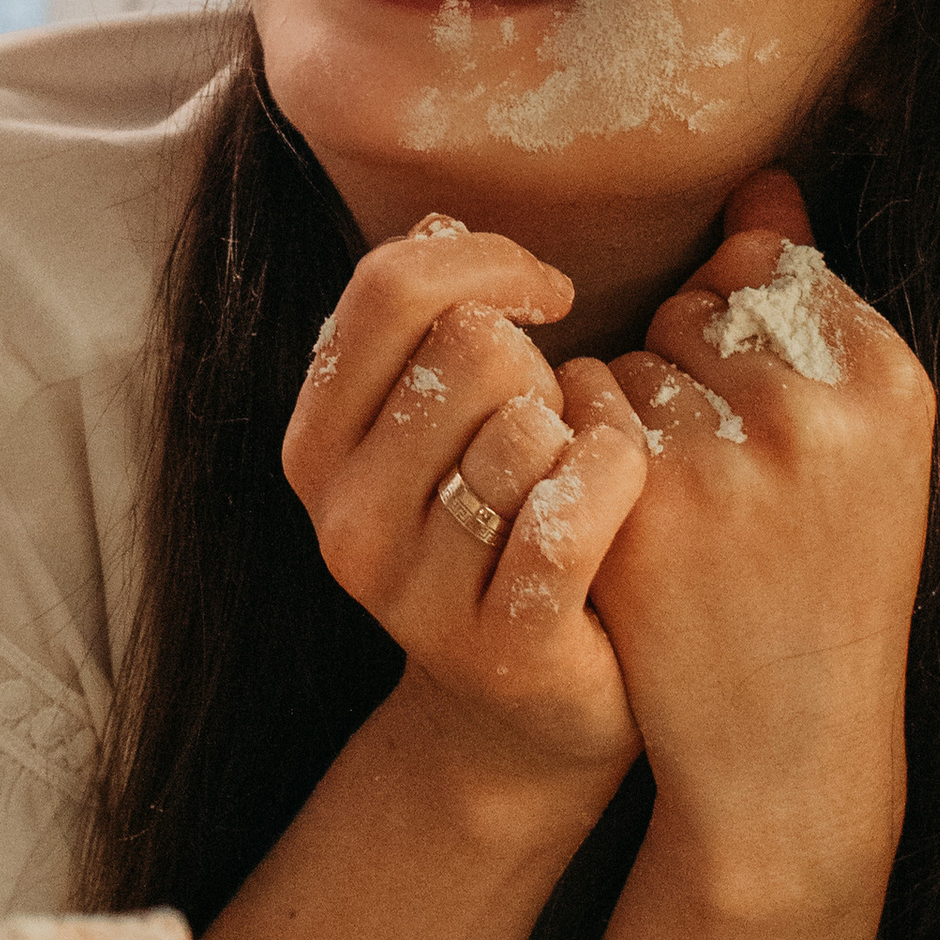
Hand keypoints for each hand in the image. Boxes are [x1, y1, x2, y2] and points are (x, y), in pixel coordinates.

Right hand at [280, 217, 649, 812]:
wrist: (525, 719)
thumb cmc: (502, 538)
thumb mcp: (446, 426)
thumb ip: (435, 327)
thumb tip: (443, 220)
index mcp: (317, 444)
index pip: (389, 287)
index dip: (487, 260)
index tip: (546, 291)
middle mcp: (343, 518)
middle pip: (469, 345)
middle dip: (540, 362)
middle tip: (556, 420)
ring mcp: (412, 592)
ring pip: (526, 428)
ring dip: (581, 436)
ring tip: (577, 483)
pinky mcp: (499, 645)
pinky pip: (574, 509)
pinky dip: (618, 484)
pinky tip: (622, 500)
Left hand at [589, 171, 934, 939]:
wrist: (786, 752)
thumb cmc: (822, 585)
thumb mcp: (860, 448)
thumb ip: (811, 312)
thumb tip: (763, 185)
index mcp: (891, 383)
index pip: (770, 272)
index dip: (742, 343)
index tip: (765, 426)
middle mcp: (816, 412)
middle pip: (694, 309)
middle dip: (685, 374)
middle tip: (723, 482)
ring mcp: (726, 458)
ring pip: (626, 358)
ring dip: (624, 416)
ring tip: (683, 512)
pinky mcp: (640, 506)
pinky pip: (572, 412)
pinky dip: (576, 457)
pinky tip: (626, 526)